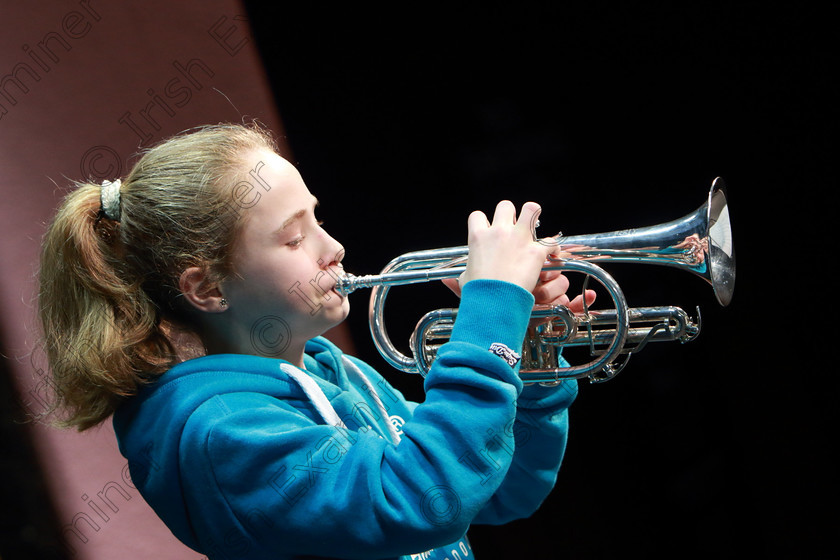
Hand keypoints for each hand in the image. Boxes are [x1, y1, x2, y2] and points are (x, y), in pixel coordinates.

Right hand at [442, 217, 596, 311]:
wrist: (494, 302)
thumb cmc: (478, 293)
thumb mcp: (464, 280)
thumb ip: (462, 273)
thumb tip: (452, 278)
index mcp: (478, 237)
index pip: (477, 215)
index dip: (484, 221)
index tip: (488, 230)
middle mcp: (498, 232)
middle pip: (505, 206)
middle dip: (510, 215)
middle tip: (513, 228)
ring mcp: (518, 239)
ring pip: (531, 209)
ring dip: (533, 216)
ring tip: (534, 227)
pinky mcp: (535, 251)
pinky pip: (550, 241)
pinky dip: (552, 247)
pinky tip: (551, 254)